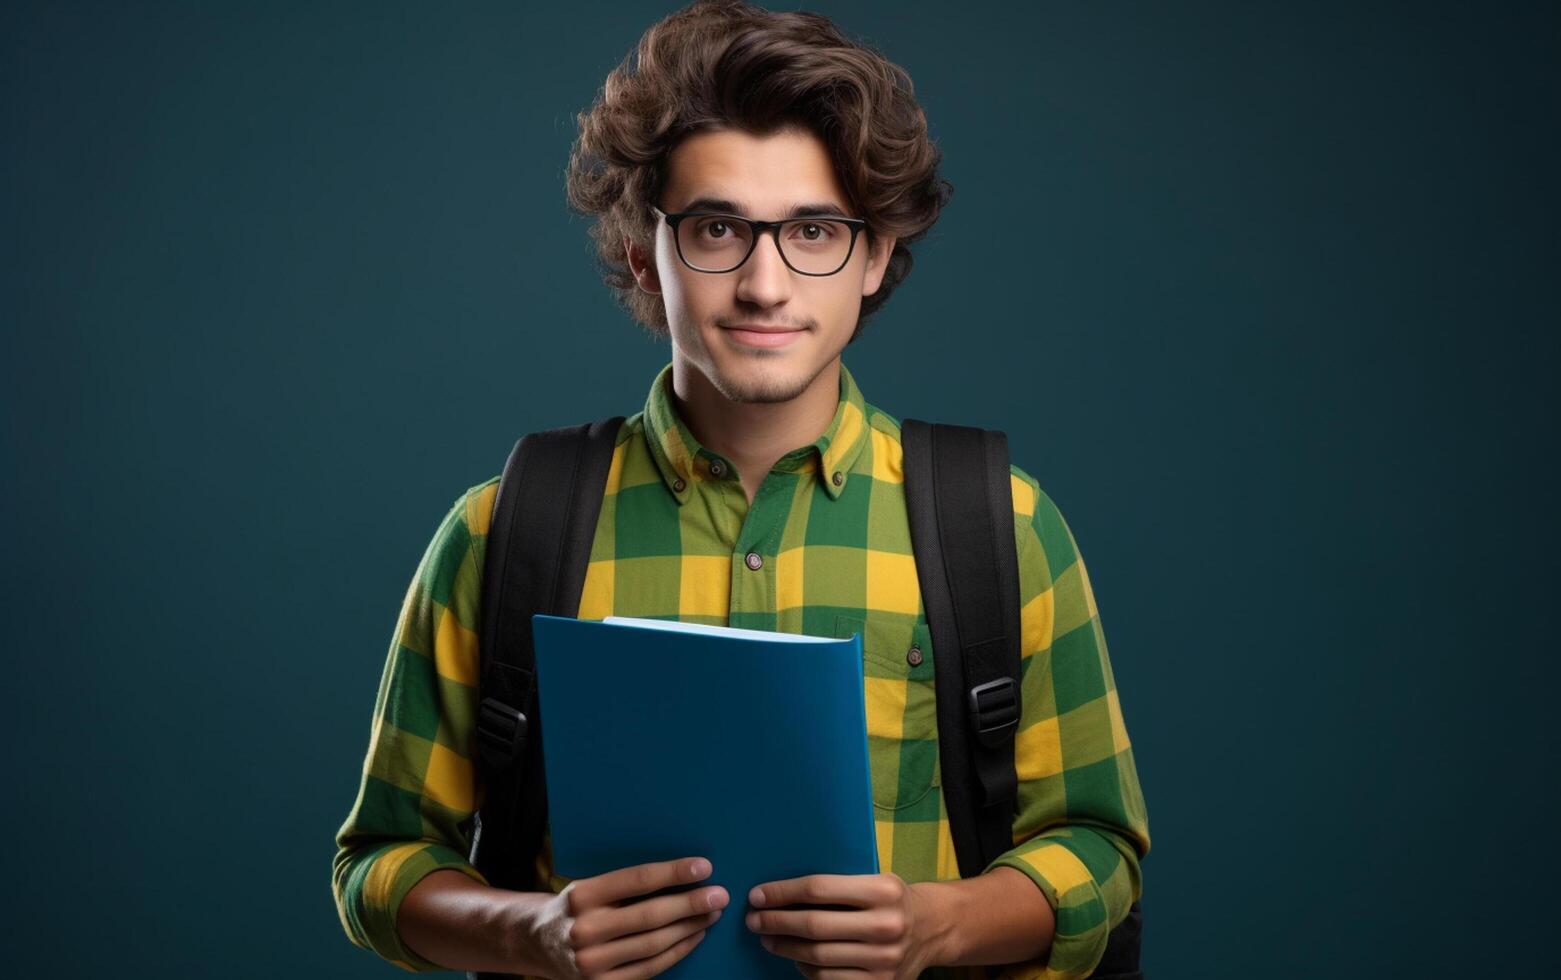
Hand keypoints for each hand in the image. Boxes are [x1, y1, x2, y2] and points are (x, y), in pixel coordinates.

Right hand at [530, 856, 728, 979]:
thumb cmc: (576, 907)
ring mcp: (592, 962)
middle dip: (691, 904)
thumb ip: (625, 883)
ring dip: (689, 928)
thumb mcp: (589, 885)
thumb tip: (682, 872)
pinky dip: (677, 951)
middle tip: (720, 894)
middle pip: (650, 915)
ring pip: (654, 944)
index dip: (674, 873)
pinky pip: (650, 968)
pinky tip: (694, 936)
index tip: (704, 866)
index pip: (637, 880)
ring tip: (712, 914)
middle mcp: (585, 929)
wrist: (537, 943)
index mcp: (583, 895)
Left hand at [744, 872, 942, 978]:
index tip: (757, 895)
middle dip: (775, 922)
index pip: (818, 888)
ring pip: (817, 956)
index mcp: (883, 890)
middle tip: (753, 919)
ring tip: (768, 938)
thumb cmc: (891, 899)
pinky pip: (828, 979)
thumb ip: (838, 884)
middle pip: (814, 926)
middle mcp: (886, 925)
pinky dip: (805, 968)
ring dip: (784, 947)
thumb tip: (779, 890)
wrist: (933, 929)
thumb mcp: (875, 879)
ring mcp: (884, 960)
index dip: (782, 893)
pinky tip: (797, 957)